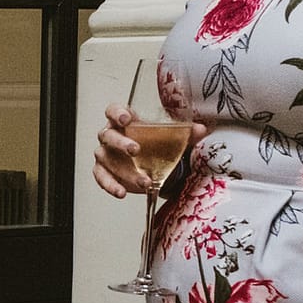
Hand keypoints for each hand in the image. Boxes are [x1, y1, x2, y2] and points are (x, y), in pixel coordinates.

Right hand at [92, 103, 207, 197]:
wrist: (154, 163)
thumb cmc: (157, 143)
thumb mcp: (173, 136)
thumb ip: (186, 132)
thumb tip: (200, 129)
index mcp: (124, 119)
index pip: (113, 110)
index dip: (116, 113)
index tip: (125, 119)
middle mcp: (111, 135)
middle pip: (108, 135)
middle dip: (121, 143)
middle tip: (136, 150)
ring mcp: (105, 153)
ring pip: (106, 159)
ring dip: (124, 171)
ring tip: (144, 181)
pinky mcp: (103, 171)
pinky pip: (102, 177)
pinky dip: (110, 185)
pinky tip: (121, 192)